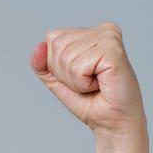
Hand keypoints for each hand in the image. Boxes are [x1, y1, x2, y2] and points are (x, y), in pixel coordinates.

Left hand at [30, 22, 145, 137]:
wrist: (112, 122)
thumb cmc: (90, 102)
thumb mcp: (58, 82)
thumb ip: (43, 64)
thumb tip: (38, 46)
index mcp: (92, 32)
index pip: (52, 38)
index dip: (56, 65)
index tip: (79, 77)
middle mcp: (103, 30)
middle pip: (57, 45)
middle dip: (65, 73)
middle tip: (87, 84)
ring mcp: (110, 38)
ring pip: (66, 57)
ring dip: (75, 81)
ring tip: (94, 85)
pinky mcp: (113, 51)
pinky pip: (79, 67)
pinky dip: (83, 84)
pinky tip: (100, 85)